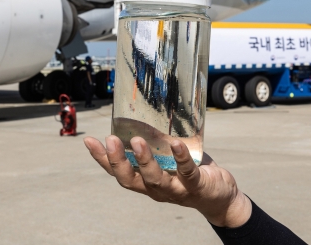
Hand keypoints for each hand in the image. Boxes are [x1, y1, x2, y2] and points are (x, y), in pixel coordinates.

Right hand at [84, 135, 251, 227]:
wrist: (221, 196)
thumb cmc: (190, 172)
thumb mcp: (168, 159)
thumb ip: (156, 144)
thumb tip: (141, 114)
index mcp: (145, 181)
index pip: (118, 172)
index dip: (101, 158)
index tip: (89, 140)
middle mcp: (156, 189)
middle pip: (130, 179)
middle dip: (118, 161)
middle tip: (110, 140)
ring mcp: (176, 190)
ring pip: (155, 180)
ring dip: (145, 161)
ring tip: (138, 141)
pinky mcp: (197, 186)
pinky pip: (187, 173)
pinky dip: (181, 159)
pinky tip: (176, 145)